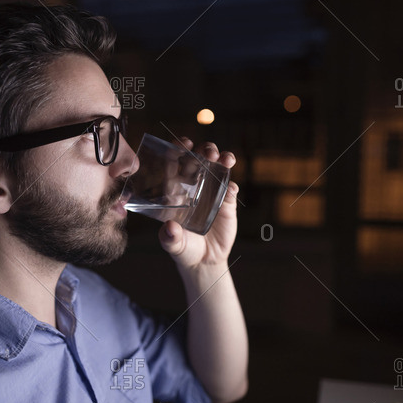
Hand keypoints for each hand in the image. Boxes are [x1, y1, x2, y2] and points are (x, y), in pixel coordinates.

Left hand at [158, 137, 238, 269]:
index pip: (175, 164)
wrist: (204, 260)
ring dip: (222, 159)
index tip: (185, 142)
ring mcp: (212, 192)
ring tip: (225, 159)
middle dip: (204, 150)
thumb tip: (170, 229)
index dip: (179, 149)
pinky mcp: (227, 203)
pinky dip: (232, 185)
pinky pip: (231, 188)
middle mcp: (194, 187)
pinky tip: (231, 189)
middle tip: (208, 151)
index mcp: (176, 190)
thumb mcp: (174, 244)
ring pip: (217, 168)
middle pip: (199, 160)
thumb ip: (170, 238)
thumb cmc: (183, 248)